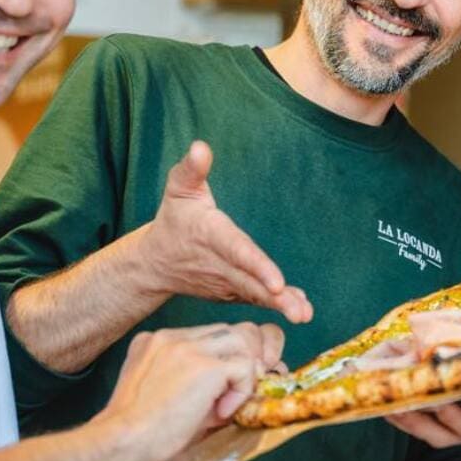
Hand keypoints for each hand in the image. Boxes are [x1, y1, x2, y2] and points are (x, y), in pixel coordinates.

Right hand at [96, 322, 284, 460]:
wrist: (123, 444)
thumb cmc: (144, 433)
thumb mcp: (172, 396)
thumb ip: (204, 383)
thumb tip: (253, 379)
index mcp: (159, 341)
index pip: (212, 332)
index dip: (233, 351)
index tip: (240, 377)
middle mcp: (173, 337)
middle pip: (232, 329)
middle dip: (250, 356)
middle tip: (251, 388)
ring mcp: (187, 347)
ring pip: (243, 340)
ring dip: (247, 374)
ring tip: (231, 403)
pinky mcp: (203, 366)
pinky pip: (244, 367)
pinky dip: (242, 391)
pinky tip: (222, 413)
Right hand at [117, 141, 312, 323]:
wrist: (157, 262)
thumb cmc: (174, 220)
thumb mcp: (179, 190)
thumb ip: (191, 169)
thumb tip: (201, 147)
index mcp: (212, 236)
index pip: (237, 252)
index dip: (257, 266)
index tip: (277, 282)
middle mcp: (220, 265)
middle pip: (251, 283)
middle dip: (276, 297)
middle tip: (299, 311)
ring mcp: (226, 283)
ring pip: (256, 296)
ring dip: (281, 305)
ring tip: (303, 314)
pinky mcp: (232, 292)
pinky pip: (255, 299)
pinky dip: (276, 305)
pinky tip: (300, 308)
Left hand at [386, 385, 460, 458]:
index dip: (455, 416)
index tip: (440, 400)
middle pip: (442, 432)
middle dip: (417, 419)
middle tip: (393, 402)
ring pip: (431, 429)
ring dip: (406, 417)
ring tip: (380, 399)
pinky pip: (430, 419)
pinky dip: (409, 411)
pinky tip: (390, 395)